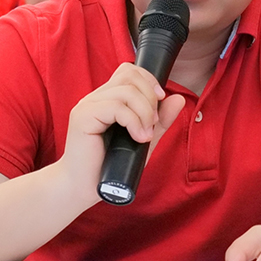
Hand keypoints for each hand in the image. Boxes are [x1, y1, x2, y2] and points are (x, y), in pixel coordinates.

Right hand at [60, 63, 184, 199]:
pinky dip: (134, 121)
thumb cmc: (108, 167)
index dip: (148, 80)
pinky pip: (116, 107)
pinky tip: (138, 138)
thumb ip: (159, 120)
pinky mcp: (83, 118)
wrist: (81, 188)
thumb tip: (178, 98)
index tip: (159, 101)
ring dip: (144, 112)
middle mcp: (96, 98)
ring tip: (145, 135)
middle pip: (130, 76)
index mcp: (107, 98)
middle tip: (152, 123)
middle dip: (149, 97)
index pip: (129, 71)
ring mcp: (88, 106)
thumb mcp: (142, 139)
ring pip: (126, 91)